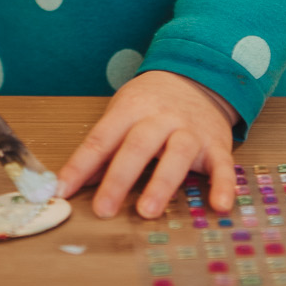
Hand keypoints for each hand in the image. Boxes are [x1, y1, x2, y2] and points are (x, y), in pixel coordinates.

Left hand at [57, 70, 236, 219]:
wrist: (198, 75)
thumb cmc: (152, 102)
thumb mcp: (122, 113)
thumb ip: (102, 149)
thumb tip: (71, 183)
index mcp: (131, 108)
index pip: (102, 138)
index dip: (81, 165)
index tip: (62, 190)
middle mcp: (161, 118)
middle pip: (138, 145)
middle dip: (119, 178)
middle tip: (103, 208)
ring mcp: (190, 131)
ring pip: (177, 154)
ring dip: (161, 184)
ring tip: (147, 211)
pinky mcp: (217, 144)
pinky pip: (223, 166)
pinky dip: (223, 186)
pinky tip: (219, 206)